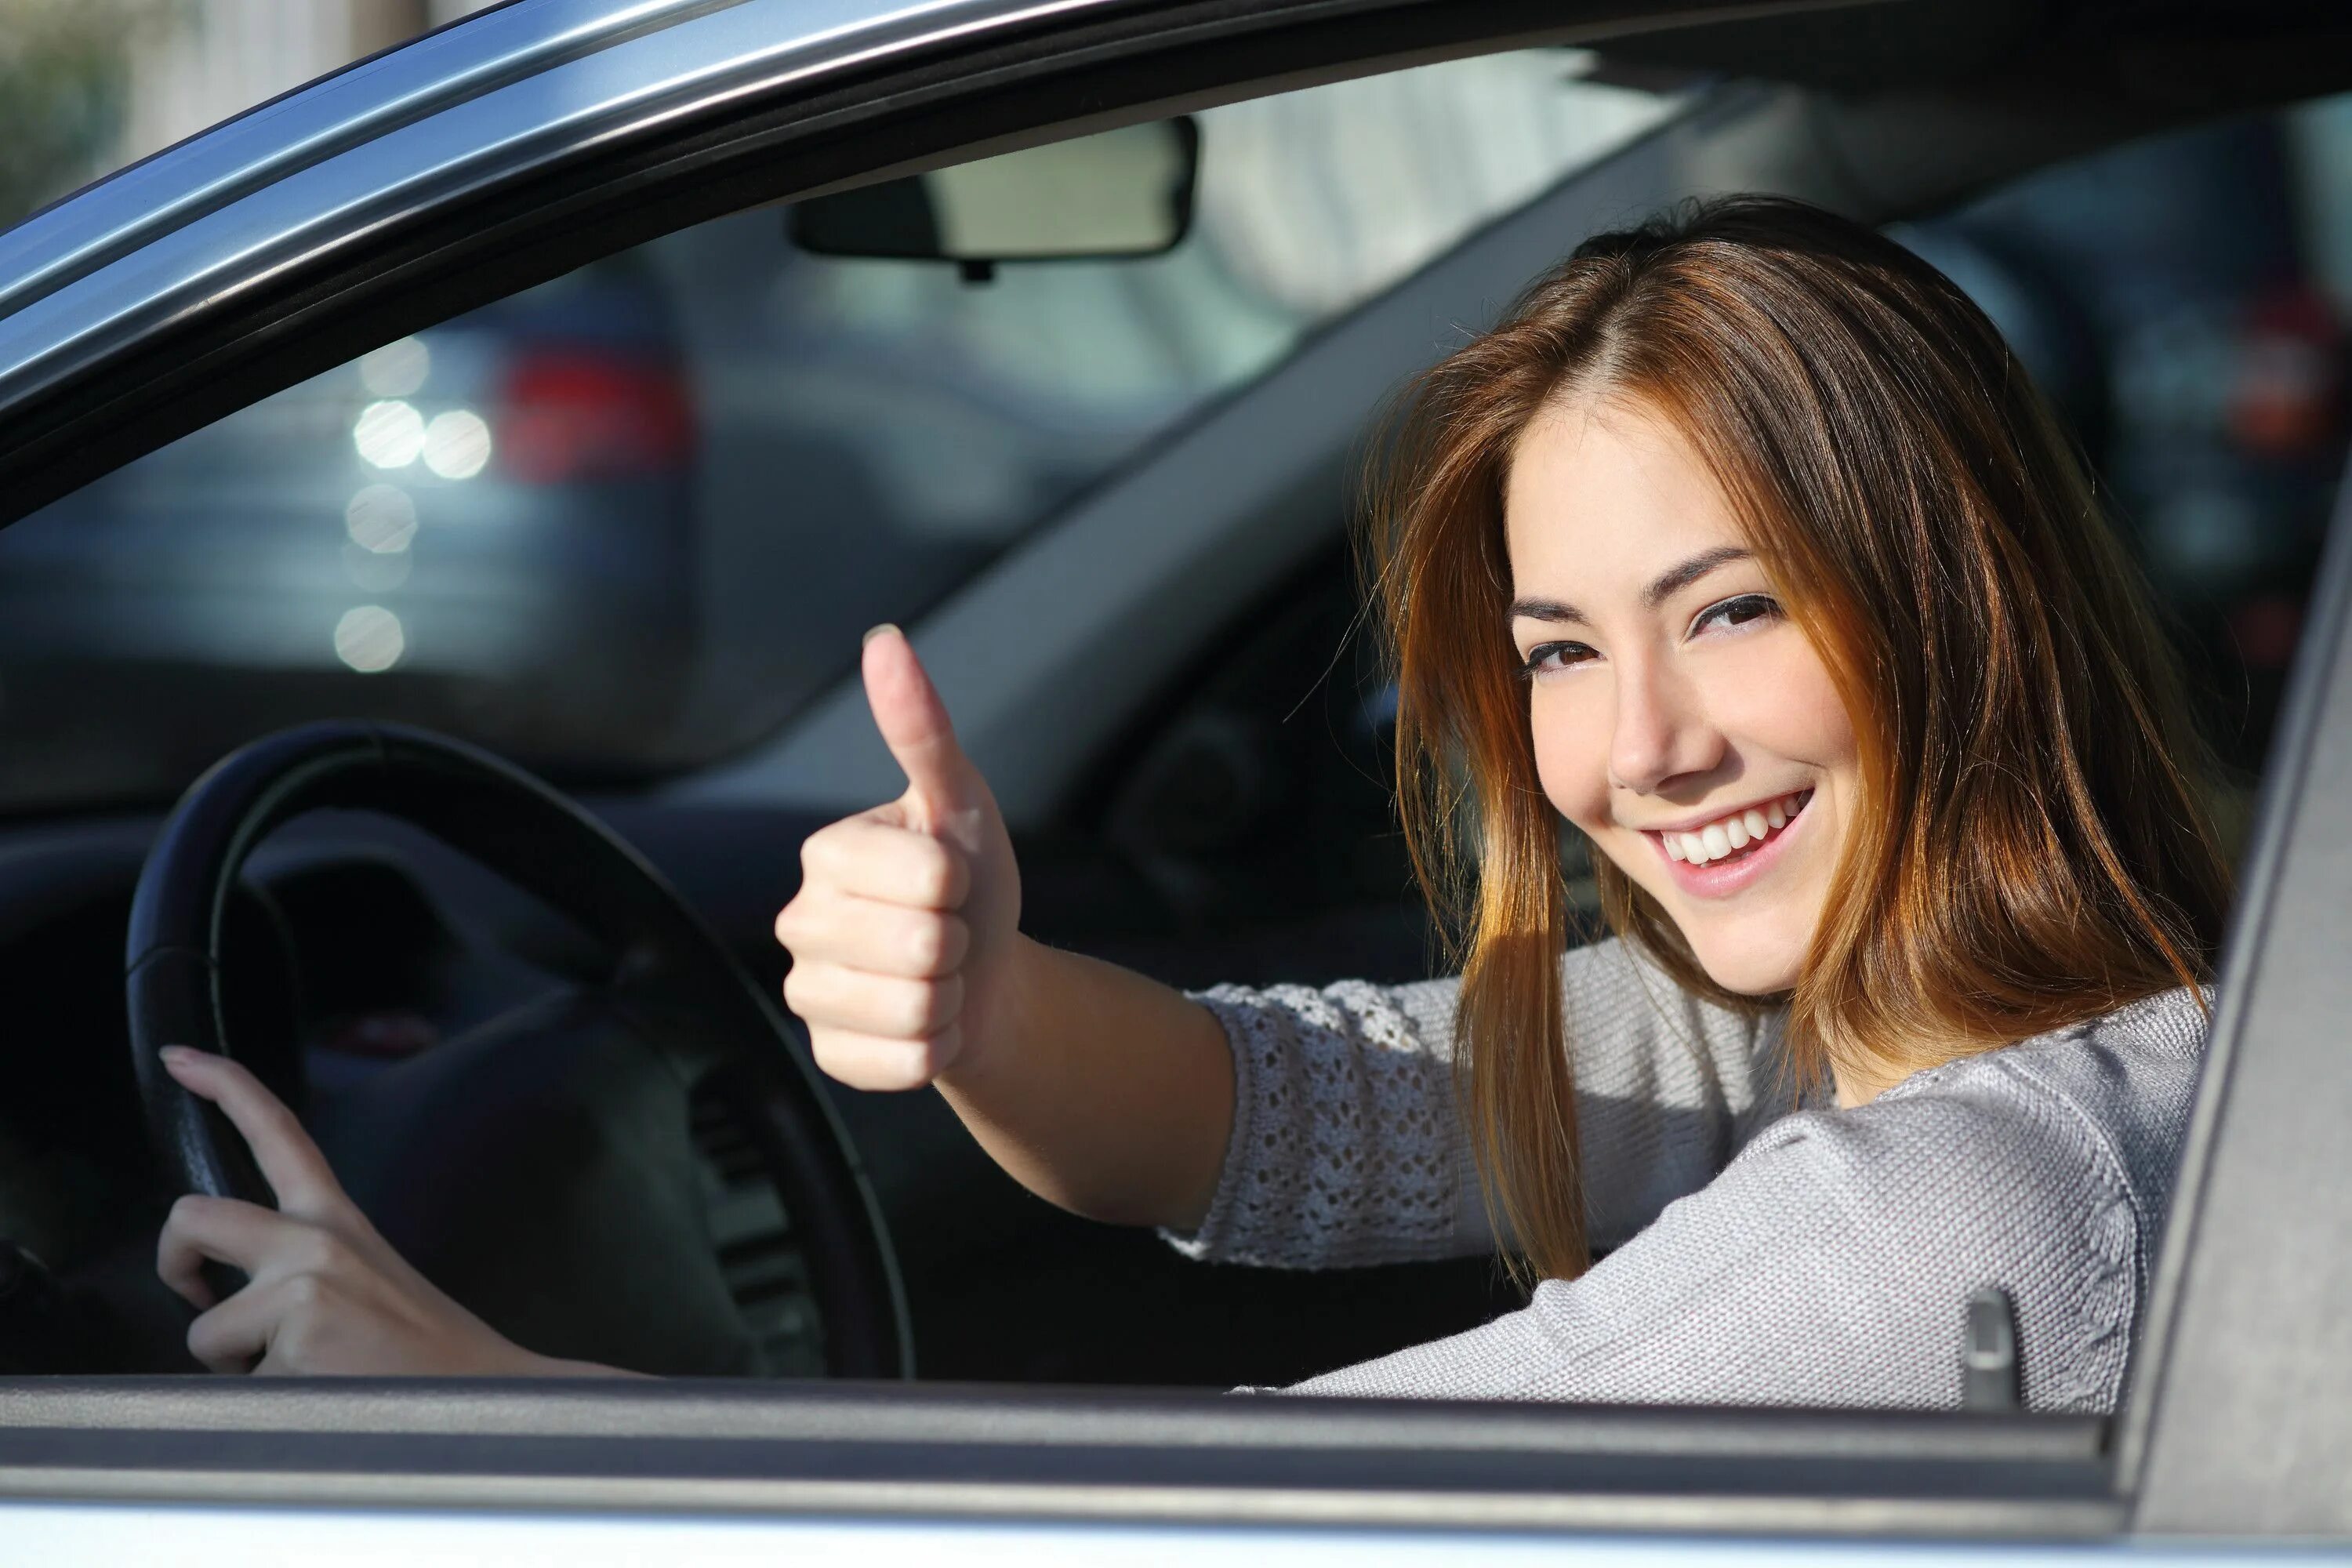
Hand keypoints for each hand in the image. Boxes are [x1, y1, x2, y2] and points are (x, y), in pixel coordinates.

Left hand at [154, 1046, 567, 1376]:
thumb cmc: (419, 1350)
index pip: (276, 1133)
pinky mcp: (296, 1340)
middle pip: (193, 1216)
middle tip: (200, 1298)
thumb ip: (300, 1263)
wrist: (485, 1392)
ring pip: (204, 1327)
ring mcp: (303, 1287)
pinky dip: (260, 1402)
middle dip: (173, 1263)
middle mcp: (316, 1240)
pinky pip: (232, 1384)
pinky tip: (315, 1396)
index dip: (223, 1085)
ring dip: (234, 1361)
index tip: (180, 1058)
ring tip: (301, 1370)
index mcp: (335, 1219)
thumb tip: (227, 1289)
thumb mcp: (366, 1276)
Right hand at [776, 625, 1023, 1089]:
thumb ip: (922, 730)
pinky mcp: (829, 1056)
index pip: (928, 875)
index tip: (950, 880)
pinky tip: (925, 1022)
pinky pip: (904, 1065)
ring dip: (950, 998)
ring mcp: (807, 993)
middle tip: (946, 933)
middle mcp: (800, 921)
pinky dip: (937, 1049)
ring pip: (913, 1010)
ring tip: (938, 977)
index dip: (961, 883)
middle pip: (920, 947)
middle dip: (957, 945)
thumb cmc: (970, 884)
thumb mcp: (962, 804)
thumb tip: (885, 640)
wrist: (986, 979)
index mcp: (826, 852)